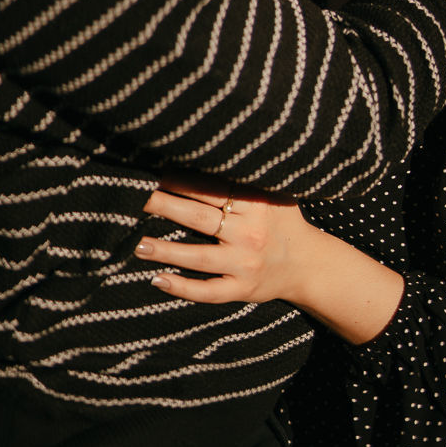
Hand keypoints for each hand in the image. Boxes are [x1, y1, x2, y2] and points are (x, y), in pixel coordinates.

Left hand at [136, 174, 320, 306]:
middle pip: (199, 218)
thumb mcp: (273, 193)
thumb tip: (206, 155)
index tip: (154, 172)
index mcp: (256, 204)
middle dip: (165, 205)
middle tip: (136, 197)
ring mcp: (244, 264)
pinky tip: (158, 280)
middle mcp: (249, 233)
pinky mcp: (241, 290)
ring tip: (138, 244)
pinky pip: (208, 291)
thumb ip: (244, 179)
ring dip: (166, 250)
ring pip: (199, 257)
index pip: (210, 189)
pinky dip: (183, 288)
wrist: (308, 264)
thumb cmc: (283, 221)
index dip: (181, 180)